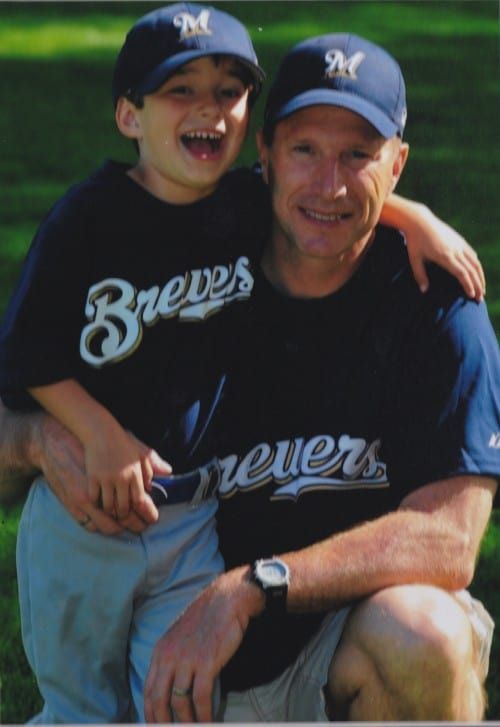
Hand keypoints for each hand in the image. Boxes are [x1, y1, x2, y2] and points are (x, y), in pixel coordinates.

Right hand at [84, 420, 169, 519]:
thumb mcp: (141, 453)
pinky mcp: (92, 478)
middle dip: (125, 517)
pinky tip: (99, 504)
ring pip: (109, 506)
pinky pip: (95, 498)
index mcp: (135, 474)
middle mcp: (122, 478)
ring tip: (112, 514)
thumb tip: (167, 473)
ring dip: (110, 512)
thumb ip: (153, 466)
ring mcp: (106, 479)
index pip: (140, 500)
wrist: (101, 432)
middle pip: (124, 507)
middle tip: (125, 521)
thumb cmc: (122, 443)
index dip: (143, 513)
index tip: (146, 521)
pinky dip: (97, 504)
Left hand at [144, 567, 263, 722]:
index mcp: (160, 651)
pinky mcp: (206, 662)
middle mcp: (169, 656)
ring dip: (187, 722)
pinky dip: (204, 714)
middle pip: (159, 700)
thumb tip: (170, 686)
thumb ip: (171, 659)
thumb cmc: (206, 618)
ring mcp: (187, 659)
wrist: (227, 599)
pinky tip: (208, 721)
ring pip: (179, 702)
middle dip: (164, 723)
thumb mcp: (179, 636)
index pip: (148, 691)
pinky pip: (201, 697)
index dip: (150, 714)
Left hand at [404, 204, 484, 299]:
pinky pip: (472, 254)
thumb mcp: (414, 259)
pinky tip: (477, 273)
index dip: (468, 284)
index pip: (461, 273)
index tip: (472, 295)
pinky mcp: (459, 240)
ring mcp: (459, 244)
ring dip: (480, 276)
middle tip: (479, 298)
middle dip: (477, 285)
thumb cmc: (415, 241)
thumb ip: (420, 275)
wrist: (419, 221)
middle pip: (471, 270)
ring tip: (482, 289)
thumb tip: (424, 291)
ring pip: (475, 262)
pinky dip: (476, 265)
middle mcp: (455, 250)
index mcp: (445, 256)